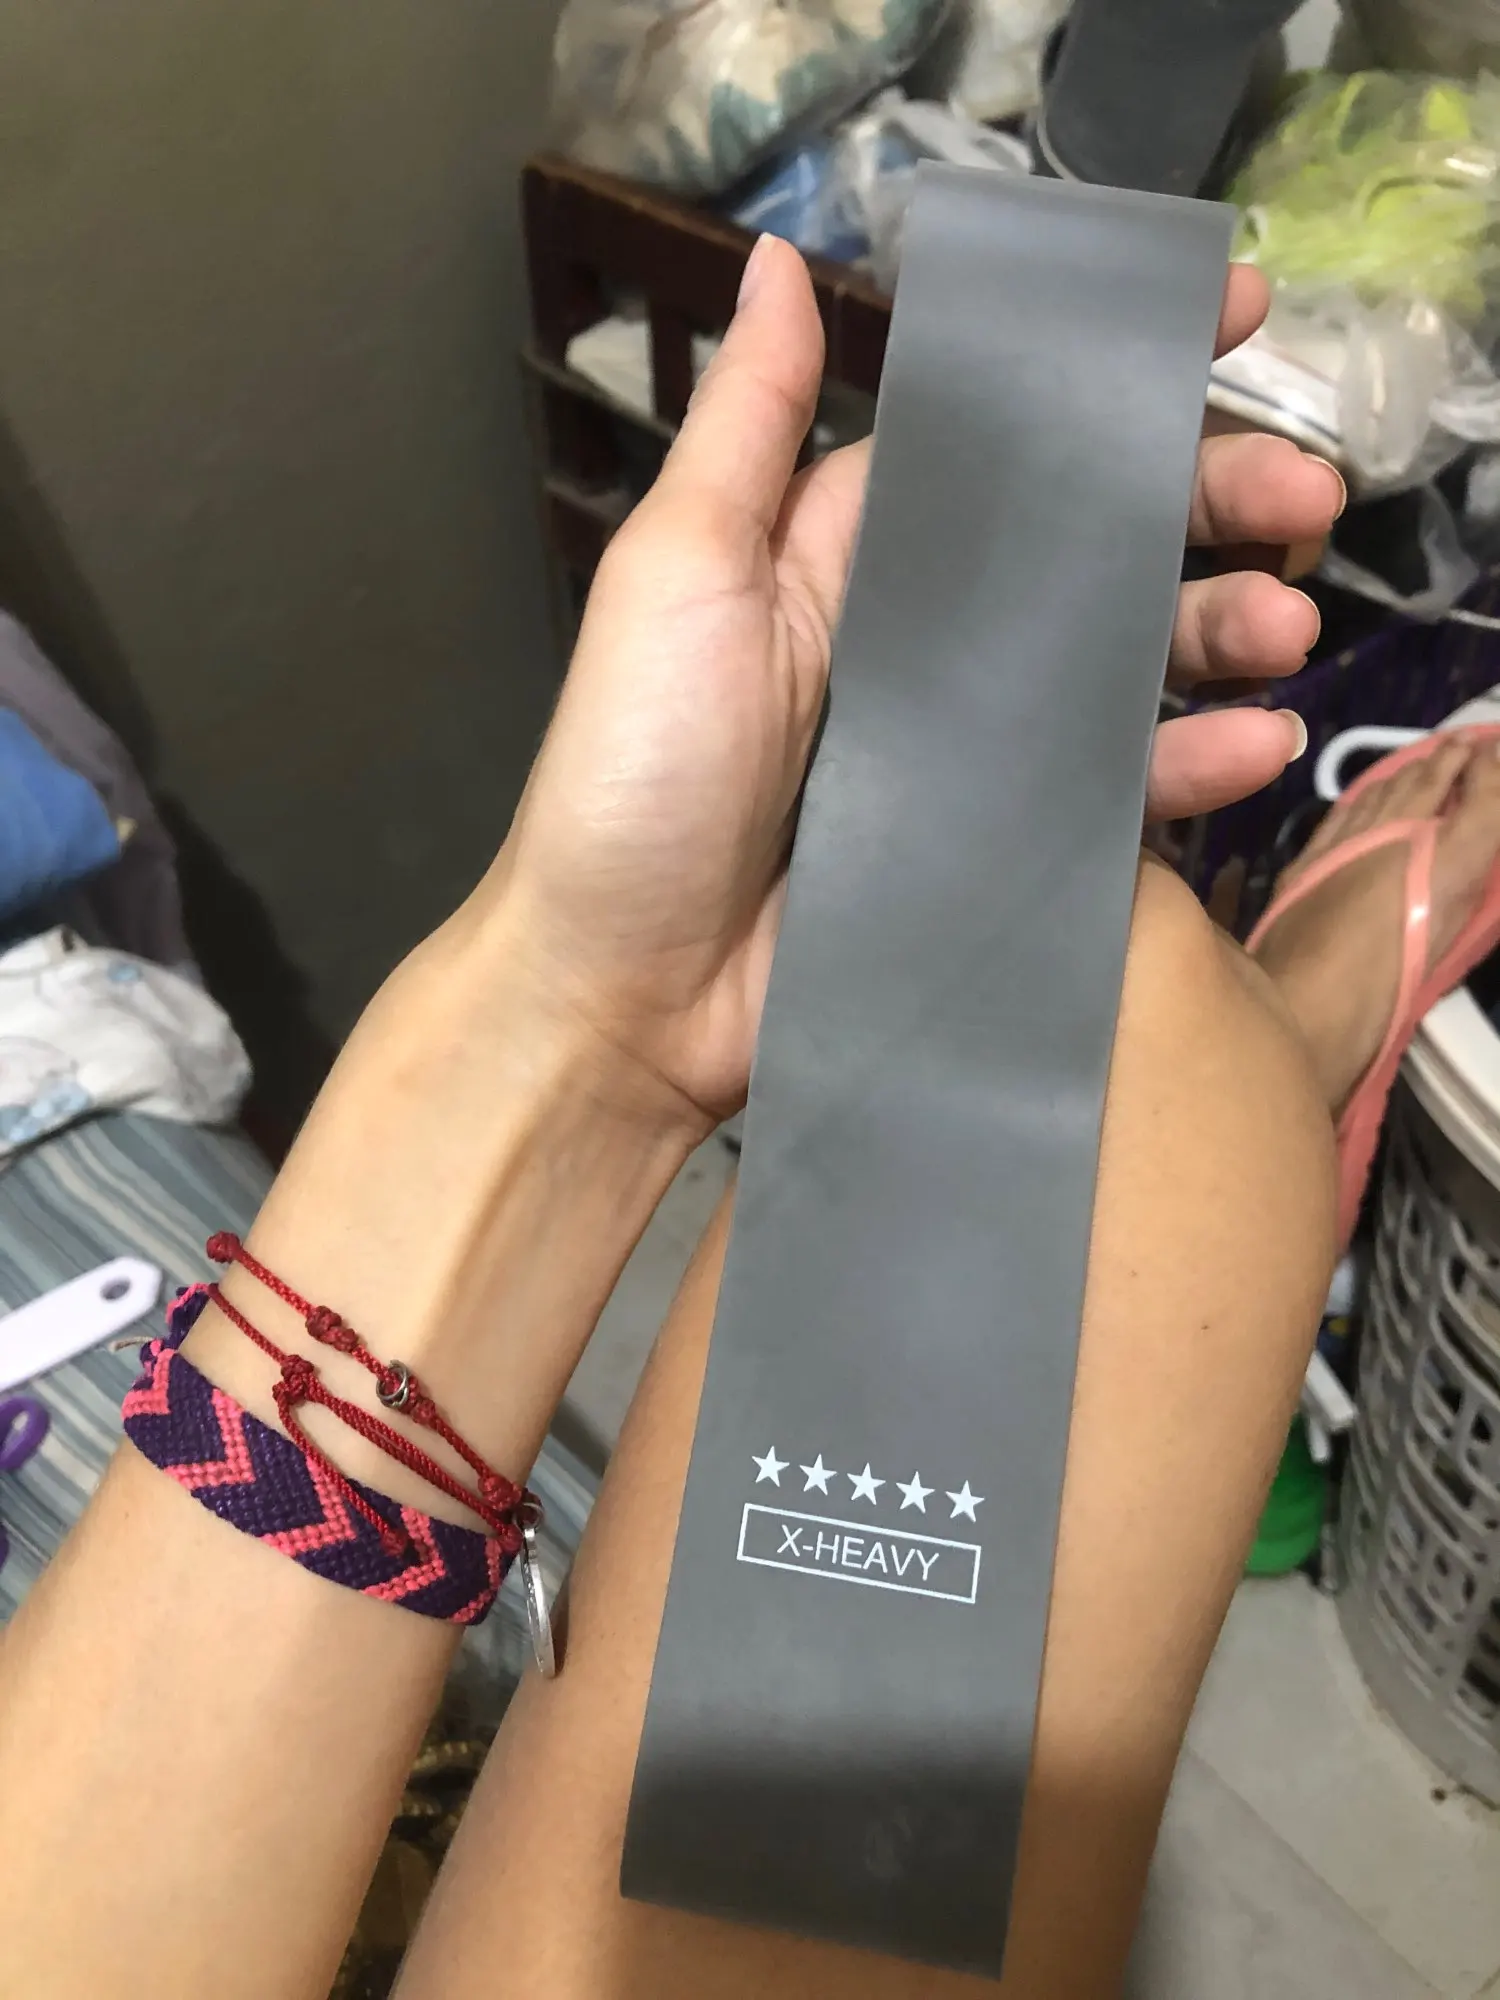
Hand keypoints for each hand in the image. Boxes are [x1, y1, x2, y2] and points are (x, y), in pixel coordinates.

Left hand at [488, 234, 1342, 1131]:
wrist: (623, 996)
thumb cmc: (634, 772)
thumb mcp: (677, 575)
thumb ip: (746, 429)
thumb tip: (779, 262)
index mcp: (847, 552)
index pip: (1000, 444)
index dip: (1105, 385)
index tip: (1225, 325)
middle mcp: (918, 637)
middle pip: (1086, 545)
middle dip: (1202, 502)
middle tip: (1310, 491)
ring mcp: (964, 750)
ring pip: (1118, 663)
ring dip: (1218, 630)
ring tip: (1291, 625)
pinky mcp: (991, 851)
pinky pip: (1108, 796)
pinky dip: (1189, 767)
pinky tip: (1256, 743)